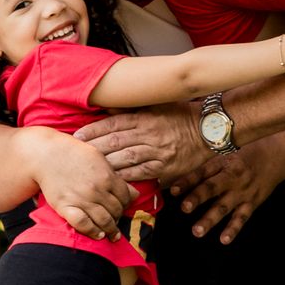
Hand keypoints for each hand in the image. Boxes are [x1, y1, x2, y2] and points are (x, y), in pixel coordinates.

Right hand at [29, 129, 132, 238]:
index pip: (126, 197)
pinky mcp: (65, 207)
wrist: (46, 154)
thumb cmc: (72, 153)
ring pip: (104, 221)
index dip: (126, 204)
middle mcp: (96, 190)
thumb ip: (116, 176)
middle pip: (116, 210)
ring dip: (110, 230)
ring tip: (112, 234)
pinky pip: (83, 224)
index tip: (122, 207)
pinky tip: (97, 234)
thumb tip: (134, 193)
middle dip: (118, 217)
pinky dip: (92, 231)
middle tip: (116, 220)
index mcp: (107, 176)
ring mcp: (81, 199)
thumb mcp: (99, 158)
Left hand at [74, 100, 205, 184]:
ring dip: (106, 163)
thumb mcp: (156, 105)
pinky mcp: (165, 166)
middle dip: (94, 148)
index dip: (93, 130)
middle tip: (76, 154)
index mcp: (144, 117)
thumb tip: (106, 107)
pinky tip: (111, 180)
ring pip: (126, 157)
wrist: (209, 129)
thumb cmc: (180, 115)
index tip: (77, 136)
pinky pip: (141, 172)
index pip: (113, 123)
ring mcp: (157, 150)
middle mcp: (149, 133)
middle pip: (115, 141)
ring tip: (89, 168)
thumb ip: (130, 108)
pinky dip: (126, 176)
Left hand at [171, 143, 284, 243]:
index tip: (173, 189)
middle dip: (198, 198)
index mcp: (223, 162)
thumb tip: (181, 177)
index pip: (202, 172)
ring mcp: (243, 192)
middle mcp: (232, 177)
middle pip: (212, 188)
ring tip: (197, 231)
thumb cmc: (245, 153)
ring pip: (224, 207)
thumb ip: (207, 165)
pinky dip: (233, 229)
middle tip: (185, 208)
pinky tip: (224, 240)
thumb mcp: (226, 152)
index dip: (187, 180)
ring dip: (210, 219)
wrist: (276, 155)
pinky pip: (241, 218)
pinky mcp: (252, 203)